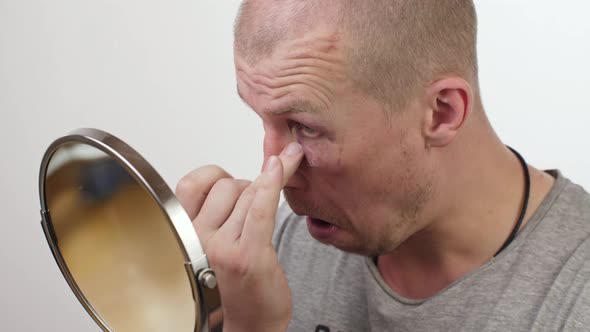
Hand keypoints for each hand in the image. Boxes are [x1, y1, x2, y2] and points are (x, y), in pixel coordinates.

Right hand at [175, 143, 303, 331]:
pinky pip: (260, 206)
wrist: (250, 325)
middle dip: (247, 189)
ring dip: (266, 194)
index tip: (231, 185)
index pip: (192, 183)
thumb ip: (218, 208)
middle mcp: (196, 239)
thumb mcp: (213, 242)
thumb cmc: (234, 283)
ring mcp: (221, 247)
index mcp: (182, 234)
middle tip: (252, 215)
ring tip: (263, 221)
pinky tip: (284, 164)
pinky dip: (274, 181)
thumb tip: (243, 168)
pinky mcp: (248, 254)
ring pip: (249, 193)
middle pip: (227, 185)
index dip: (216, 177)